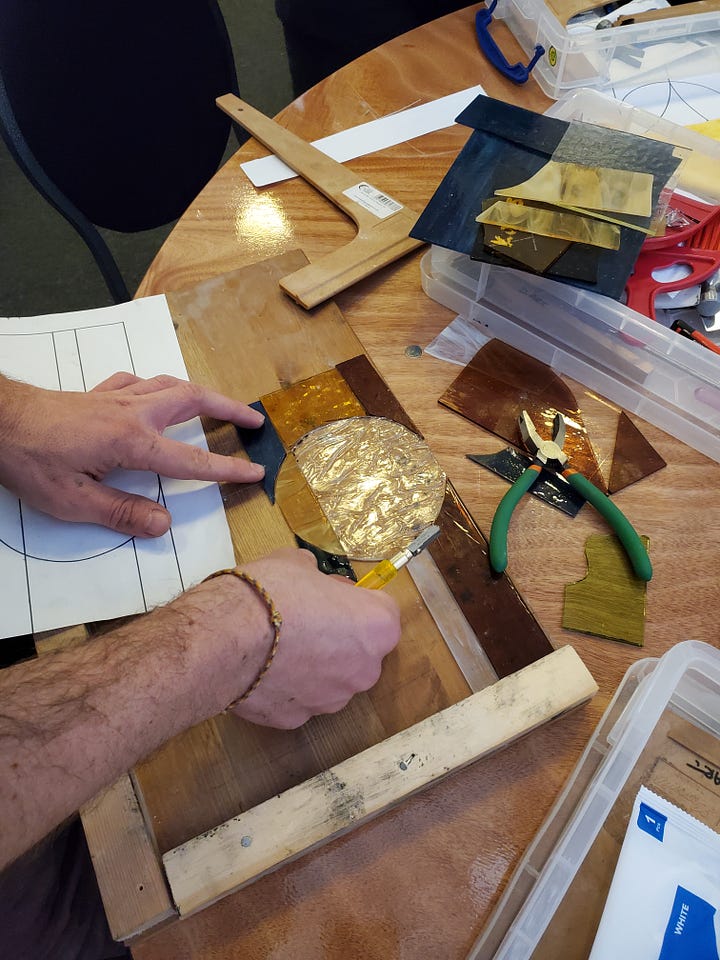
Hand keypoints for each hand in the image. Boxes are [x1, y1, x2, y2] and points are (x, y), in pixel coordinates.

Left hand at [0, 372, 264, 536]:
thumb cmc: (29, 460)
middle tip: (254, 419)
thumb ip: (120, 513)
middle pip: (193, 400)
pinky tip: (155, 393)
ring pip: (169, 384)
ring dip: (201, 392)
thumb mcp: (72, 501)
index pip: (190, 461)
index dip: (227, 469)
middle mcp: (131, 413)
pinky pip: (137, 381)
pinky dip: (156, 385)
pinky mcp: (97, 394)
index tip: (255, 471)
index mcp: (131, 442)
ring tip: (219, 402)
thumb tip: (161, 524)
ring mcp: (114, 398)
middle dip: (228, 408)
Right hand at [220, 548, 401, 728]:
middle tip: (305, 619)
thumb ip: (316, 577)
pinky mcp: (298, 719)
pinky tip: (261, 669)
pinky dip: (286, 687)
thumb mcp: (298, 563)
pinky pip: (299, 699)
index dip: (356, 601)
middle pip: (360, 651)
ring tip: (278, 647)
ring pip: (331, 680)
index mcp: (376, 627)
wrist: (225, 637)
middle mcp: (364, 669)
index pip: (382, 611)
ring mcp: (331, 699)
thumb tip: (313, 581)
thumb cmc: (269, 594)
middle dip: (339, 638)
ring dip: (314, 666)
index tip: (334, 595)